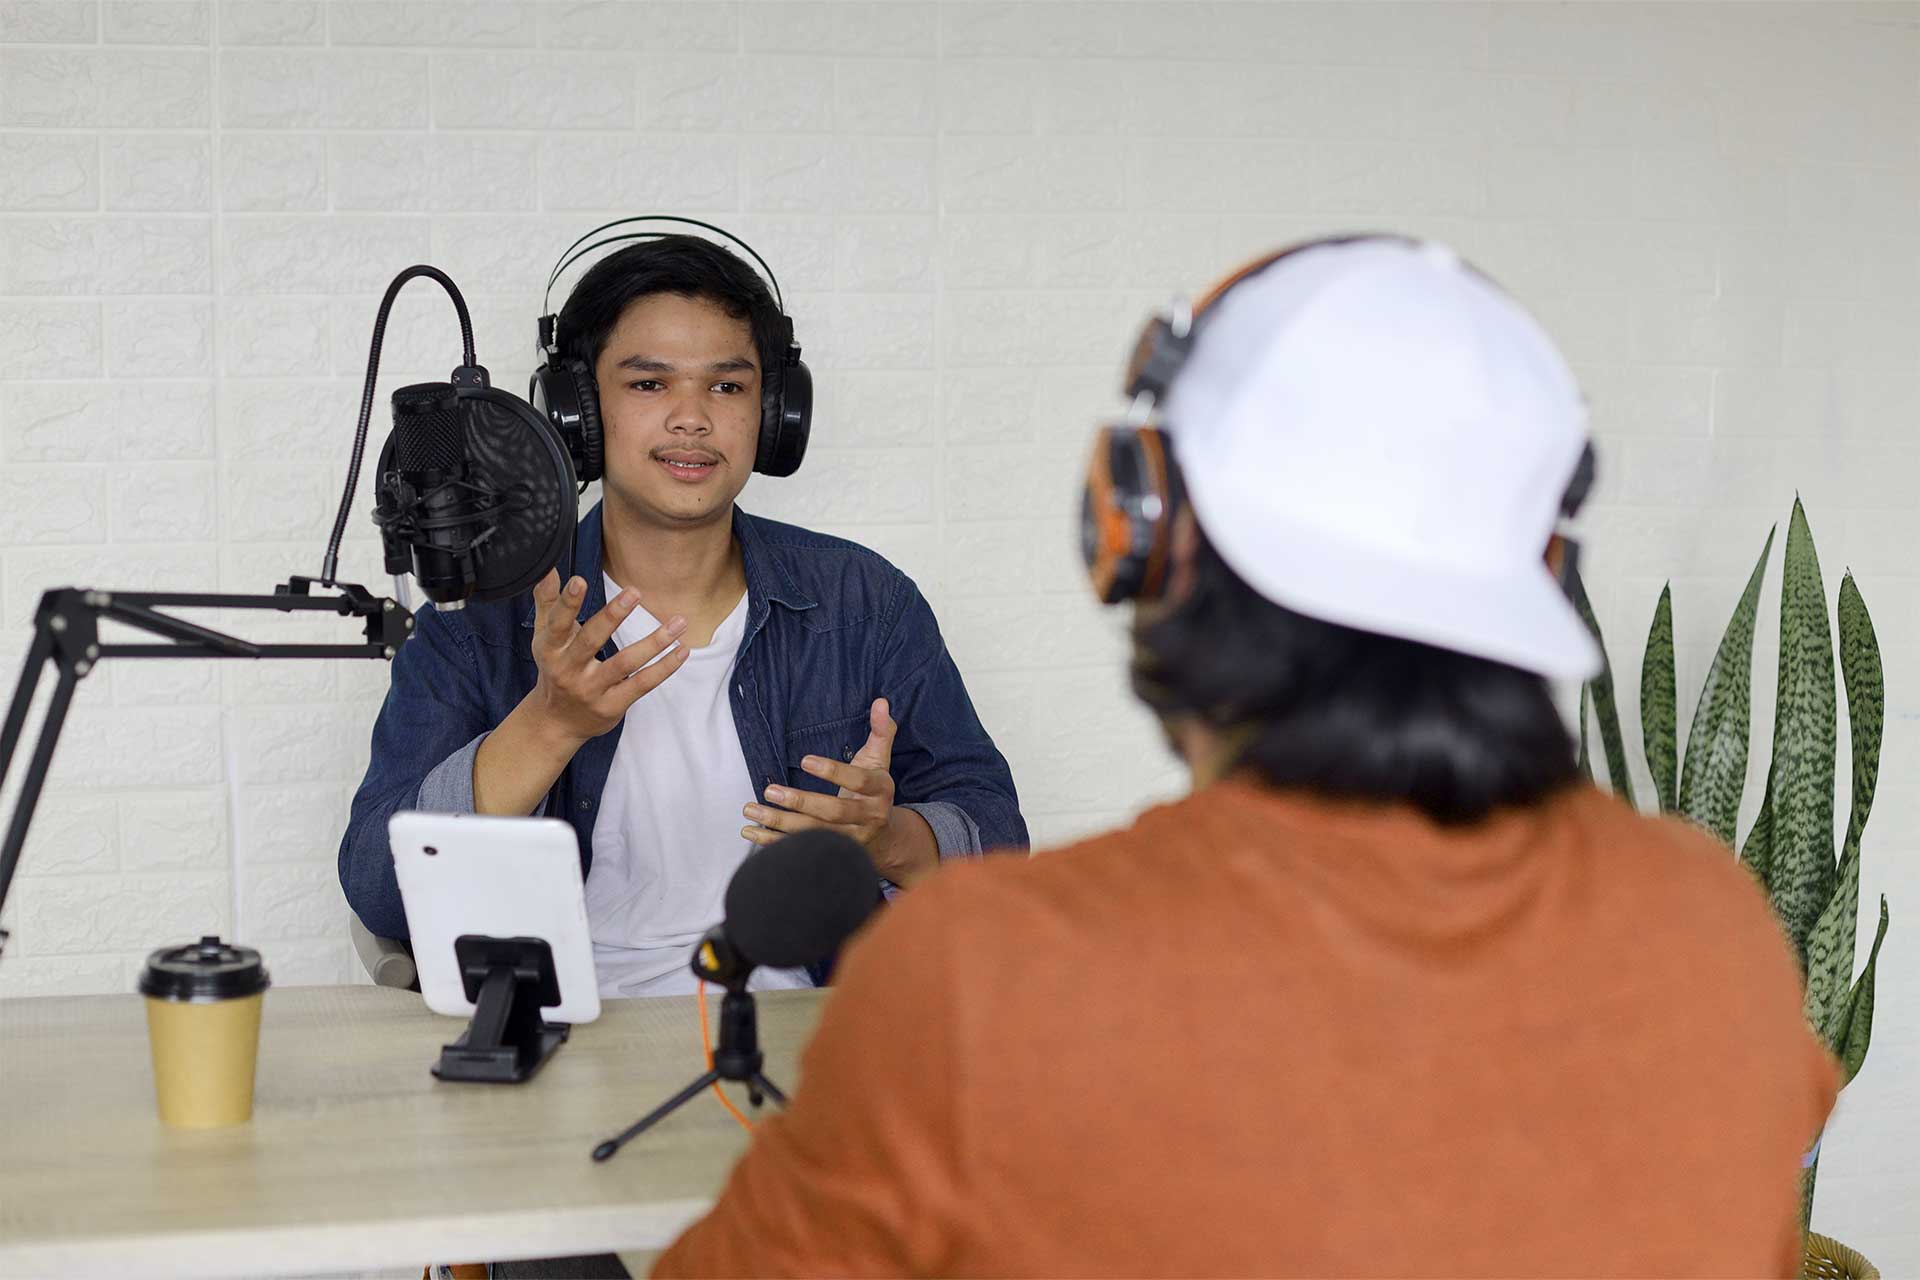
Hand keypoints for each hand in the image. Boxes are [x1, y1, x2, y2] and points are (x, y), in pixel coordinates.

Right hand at [525, 569, 689, 746]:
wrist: (556, 721)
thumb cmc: (555, 668)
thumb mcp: (544, 636)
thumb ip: (548, 602)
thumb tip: (547, 568)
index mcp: (551, 649)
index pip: (557, 623)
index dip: (567, 603)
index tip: (580, 580)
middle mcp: (568, 669)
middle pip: (591, 640)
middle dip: (612, 616)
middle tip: (634, 592)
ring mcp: (591, 690)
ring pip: (625, 663)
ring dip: (654, 642)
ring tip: (678, 622)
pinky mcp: (612, 706)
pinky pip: (641, 684)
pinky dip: (663, 668)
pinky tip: (681, 651)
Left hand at [742, 698, 937, 885]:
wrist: (886, 837)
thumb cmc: (875, 790)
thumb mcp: (880, 760)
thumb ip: (881, 731)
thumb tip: (881, 701)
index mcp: (880, 791)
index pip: (858, 781)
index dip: (833, 772)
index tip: (804, 760)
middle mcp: (868, 818)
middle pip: (833, 813)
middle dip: (800, 802)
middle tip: (770, 790)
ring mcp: (851, 840)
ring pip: (813, 834)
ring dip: (779, 823)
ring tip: (751, 810)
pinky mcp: (832, 853)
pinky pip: (801, 849)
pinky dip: (774, 843)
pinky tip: (751, 832)